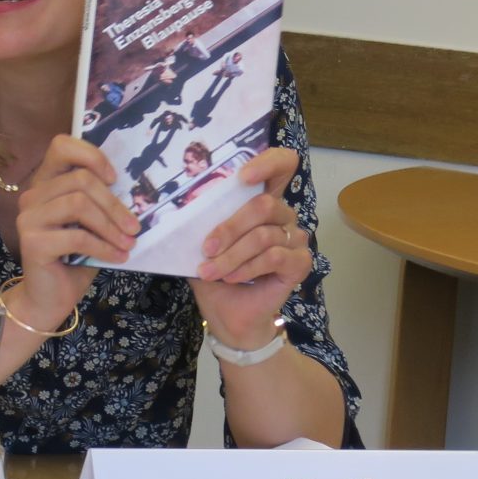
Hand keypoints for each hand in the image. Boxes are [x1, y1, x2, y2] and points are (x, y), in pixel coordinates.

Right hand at [7, 134, 137, 325]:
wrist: (49, 298)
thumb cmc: (74, 258)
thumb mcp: (91, 224)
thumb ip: (101, 202)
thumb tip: (137, 191)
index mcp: (46, 183)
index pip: (61, 146)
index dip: (91, 155)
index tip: (115, 179)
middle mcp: (32, 195)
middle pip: (80, 179)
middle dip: (114, 204)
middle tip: (134, 227)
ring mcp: (29, 218)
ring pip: (78, 204)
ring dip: (111, 225)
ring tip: (128, 243)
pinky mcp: (32, 242)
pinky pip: (77, 236)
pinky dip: (104, 247)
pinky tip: (118, 258)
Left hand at [190, 146, 311, 348]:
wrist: (229, 316)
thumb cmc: (216, 277)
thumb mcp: (201, 245)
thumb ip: (199, 223)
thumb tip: (178, 204)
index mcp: (260, 203)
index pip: (281, 166)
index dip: (269, 162)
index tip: (243, 176)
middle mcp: (283, 216)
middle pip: (264, 205)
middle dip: (229, 228)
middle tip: (206, 249)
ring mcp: (295, 239)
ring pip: (263, 236)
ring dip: (231, 256)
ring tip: (210, 272)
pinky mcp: (300, 263)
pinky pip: (273, 257)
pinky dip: (246, 268)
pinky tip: (231, 278)